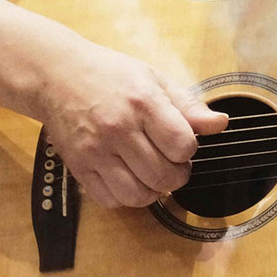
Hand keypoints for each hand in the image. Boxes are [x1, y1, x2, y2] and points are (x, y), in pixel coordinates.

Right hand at [38, 42, 227, 207]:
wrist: (56, 75)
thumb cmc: (110, 75)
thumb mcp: (154, 79)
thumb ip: (189, 105)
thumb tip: (220, 124)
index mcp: (143, 103)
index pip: (182, 146)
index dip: (189, 150)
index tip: (181, 143)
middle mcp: (118, 129)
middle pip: (164, 175)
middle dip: (177, 174)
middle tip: (171, 163)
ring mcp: (96, 151)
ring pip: (138, 195)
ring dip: (153, 190)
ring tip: (151, 173)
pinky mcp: (78, 167)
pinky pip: (110, 201)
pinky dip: (125, 197)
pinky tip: (128, 178)